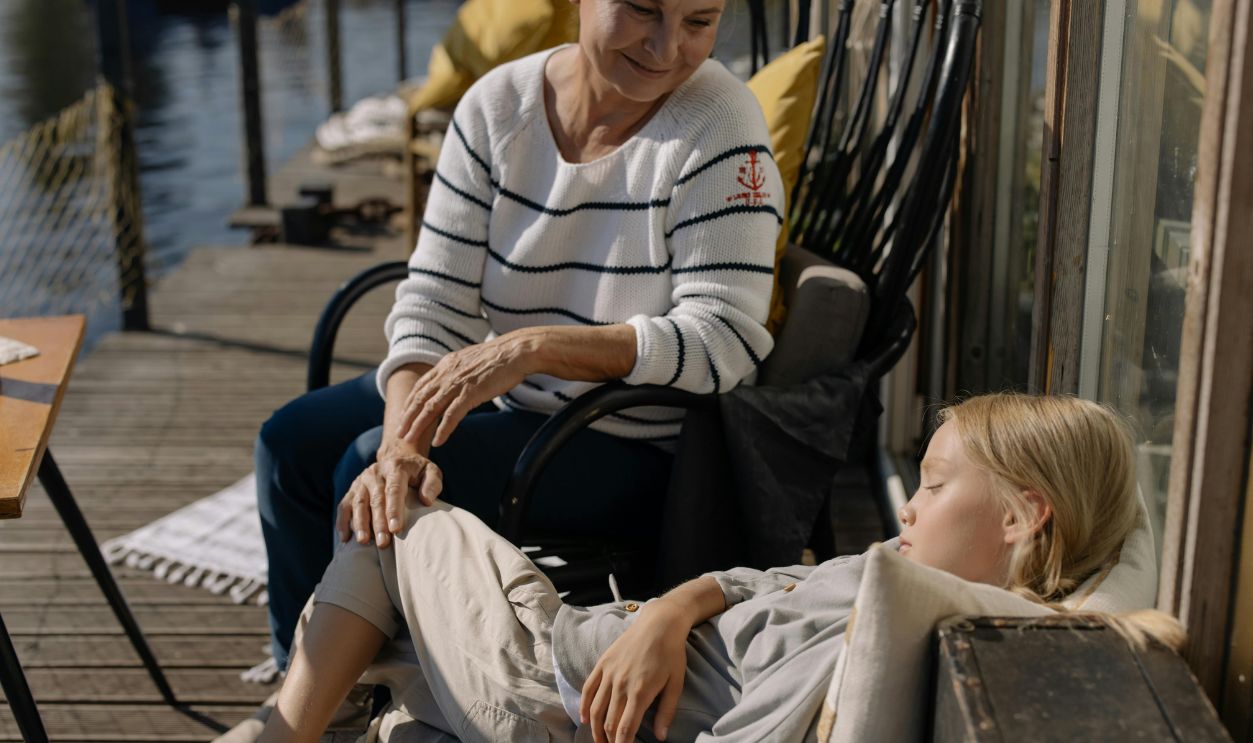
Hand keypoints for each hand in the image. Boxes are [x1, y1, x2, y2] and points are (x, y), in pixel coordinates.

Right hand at [336, 438, 441, 547]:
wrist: (397, 458)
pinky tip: (345, 538)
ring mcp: (361, 481)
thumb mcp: (430, 471)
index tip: (396, 529)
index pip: (394, 489)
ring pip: (358, 503)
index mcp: (395, 467)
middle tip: (383, 543)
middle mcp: (375, 472)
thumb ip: (432, 483)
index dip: (394, 510)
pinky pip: (344, 506)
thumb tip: (426, 500)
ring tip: (363, 542)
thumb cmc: (417, 472)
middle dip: (378, 522)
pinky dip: (343, 521)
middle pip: (376, 499)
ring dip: (360, 524)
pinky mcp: (352, 489)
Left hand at [395, 334, 535, 446]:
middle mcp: (447, 374)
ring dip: (418, 426)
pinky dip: (443, 430)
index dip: (410, 402)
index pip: (421, 386)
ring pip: (431, 408)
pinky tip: (438, 442)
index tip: (403, 415)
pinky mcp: (471, 393)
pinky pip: (452, 415)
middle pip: (420, 398)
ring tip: (409, 439)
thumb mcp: (471, 360)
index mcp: (446, 365)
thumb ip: (459, 371)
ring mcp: (458, 383)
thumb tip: (455, 379)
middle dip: (407, 417)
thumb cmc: (500, 357)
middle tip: (398, 432)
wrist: (515, 352)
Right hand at [581, 600, 691, 742]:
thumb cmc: (671, 654)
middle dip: (609, 741)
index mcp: (641, 691)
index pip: (625, 729)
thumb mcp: (676, 683)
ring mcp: (609, 673)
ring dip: (596, 730)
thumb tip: (660, 737)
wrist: (659, 623)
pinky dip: (584, 707)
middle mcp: (621, 684)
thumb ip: (666, 712)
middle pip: (609, 723)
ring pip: (596, 709)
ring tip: (601, 741)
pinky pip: (588, 689)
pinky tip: (585, 719)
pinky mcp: (603, 663)